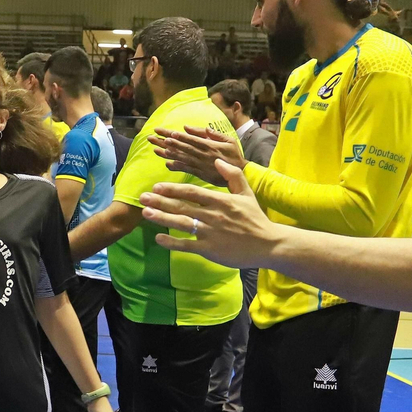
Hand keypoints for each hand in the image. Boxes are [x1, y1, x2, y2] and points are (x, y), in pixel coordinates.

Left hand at [137, 160, 283, 270]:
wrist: (269, 244)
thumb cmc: (256, 219)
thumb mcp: (247, 193)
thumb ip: (232, 176)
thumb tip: (217, 161)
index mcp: (221, 201)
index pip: (192, 192)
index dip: (173, 188)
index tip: (157, 186)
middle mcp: (213, 216)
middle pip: (182, 206)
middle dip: (160, 201)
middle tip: (142, 197)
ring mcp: (211, 233)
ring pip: (182, 224)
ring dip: (162, 218)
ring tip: (146, 213)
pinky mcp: (210, 250)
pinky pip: (187, 245)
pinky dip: (172, 242)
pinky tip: (158, 238)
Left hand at [149, 126, 245, 183]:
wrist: (242, 174)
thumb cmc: (235, 155)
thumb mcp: (228, 140)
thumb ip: (212, 133)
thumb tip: (190, 128)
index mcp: (209, 146)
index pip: (189, 139)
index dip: (176, 136)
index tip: (163, 132)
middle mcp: (202, 155)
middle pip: (181, 147)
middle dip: (165, 142)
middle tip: (152, 137)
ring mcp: (200, 165)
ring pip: (181, 158)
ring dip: (167, 153)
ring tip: (155, 149)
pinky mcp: (200, 174)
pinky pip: (186, 169)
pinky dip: (176, 166)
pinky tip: (166, 163)